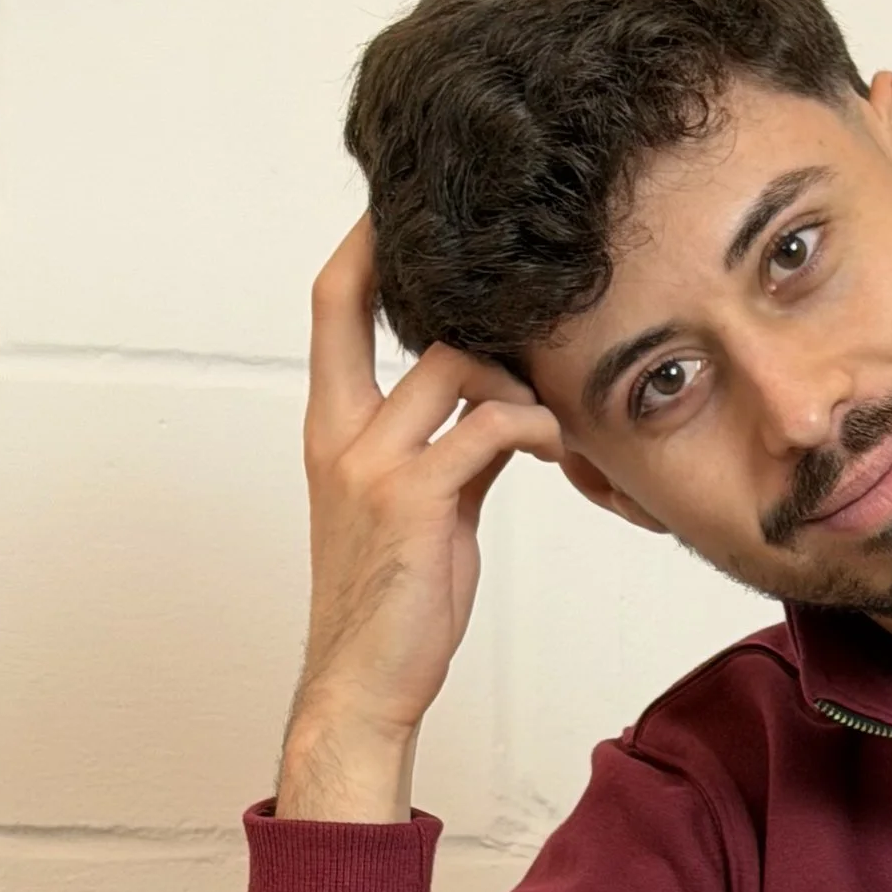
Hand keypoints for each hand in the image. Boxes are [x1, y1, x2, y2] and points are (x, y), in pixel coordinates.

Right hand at [276, 220, 561, 821]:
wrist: (363, 685)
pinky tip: (560, 457)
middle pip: (378, 305)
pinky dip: (538, 431)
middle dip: (455, 288)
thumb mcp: (425, 509)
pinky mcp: (412, 497)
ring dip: (522, 381)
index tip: (397, 205)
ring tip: (555, 423)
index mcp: (331, 427)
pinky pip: (492, 426)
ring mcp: (370, 461)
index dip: (363, 247)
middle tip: (528, 300)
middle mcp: (339, 431)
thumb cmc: (398, 602)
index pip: (332, 308)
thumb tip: (505, 410)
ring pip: (457, 362)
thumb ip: (452, 448)